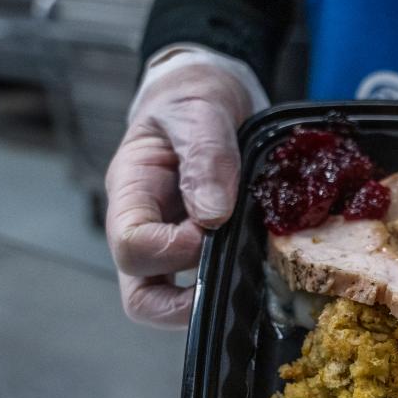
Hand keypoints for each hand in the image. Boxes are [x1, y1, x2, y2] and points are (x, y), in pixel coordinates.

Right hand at [105, 48, 263, 326]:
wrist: (207, 92)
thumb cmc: (191, 98)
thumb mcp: (199, 112)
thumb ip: (205, 158)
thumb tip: (212, 216)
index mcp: (131, 193)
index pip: (131, 248)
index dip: (173, 251)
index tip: (214, 227)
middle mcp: (146, 229)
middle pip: (142, 298)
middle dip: (184, 305)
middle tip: (233, 277)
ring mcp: (172, 244)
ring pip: (174, 302)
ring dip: (214, 297)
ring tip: (253, 264)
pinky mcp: (203, 250)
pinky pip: (210, 284)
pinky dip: (237, 284)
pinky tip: (266, 262)